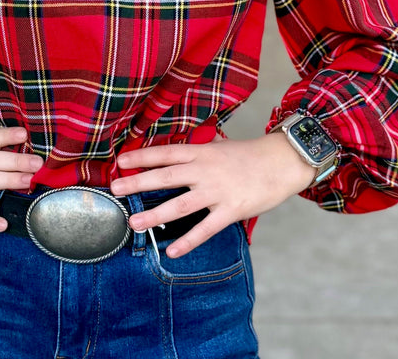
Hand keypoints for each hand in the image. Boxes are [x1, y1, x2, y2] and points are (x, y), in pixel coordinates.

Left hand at [111, 135, 314, 257]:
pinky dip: (188, 241)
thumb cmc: (250, 155)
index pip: (166, 153)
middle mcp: (205, 170)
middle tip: (115, 189)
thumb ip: (199, 151)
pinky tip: (171, 251)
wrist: (281, 162)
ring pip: (180, 205)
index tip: (121, 161)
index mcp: (201, 152)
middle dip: (138, 183)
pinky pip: (205, 229)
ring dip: (154, 215)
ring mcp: (217, 191)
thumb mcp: (220, 146)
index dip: (142, 156)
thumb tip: (180, 153)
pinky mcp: (231, 210)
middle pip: (165, 177)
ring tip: (134, 223)